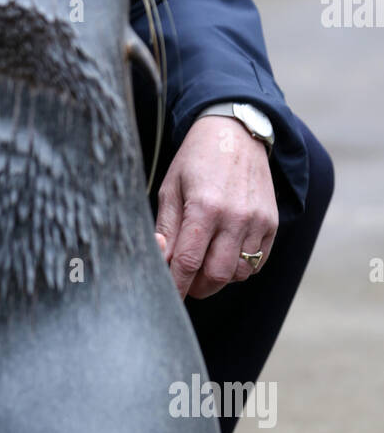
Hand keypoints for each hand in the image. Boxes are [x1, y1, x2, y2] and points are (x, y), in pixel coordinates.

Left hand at [153, 116, 278, 300]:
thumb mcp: (170, 189)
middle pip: (216, 275)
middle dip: (198, 287)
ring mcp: (257, 221)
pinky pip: (257, 263)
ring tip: (205, 264)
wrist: (235, 134)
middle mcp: (234, 217)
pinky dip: (239, 267)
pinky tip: (225, 255)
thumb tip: (161, 262)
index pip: (188, 263)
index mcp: (203, 207)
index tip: (168, 298)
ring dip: (219, 277)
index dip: (176, 286)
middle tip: (186, 283)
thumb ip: (165, 229)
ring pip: (238, 273)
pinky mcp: (271, 223)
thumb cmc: (195, 161)